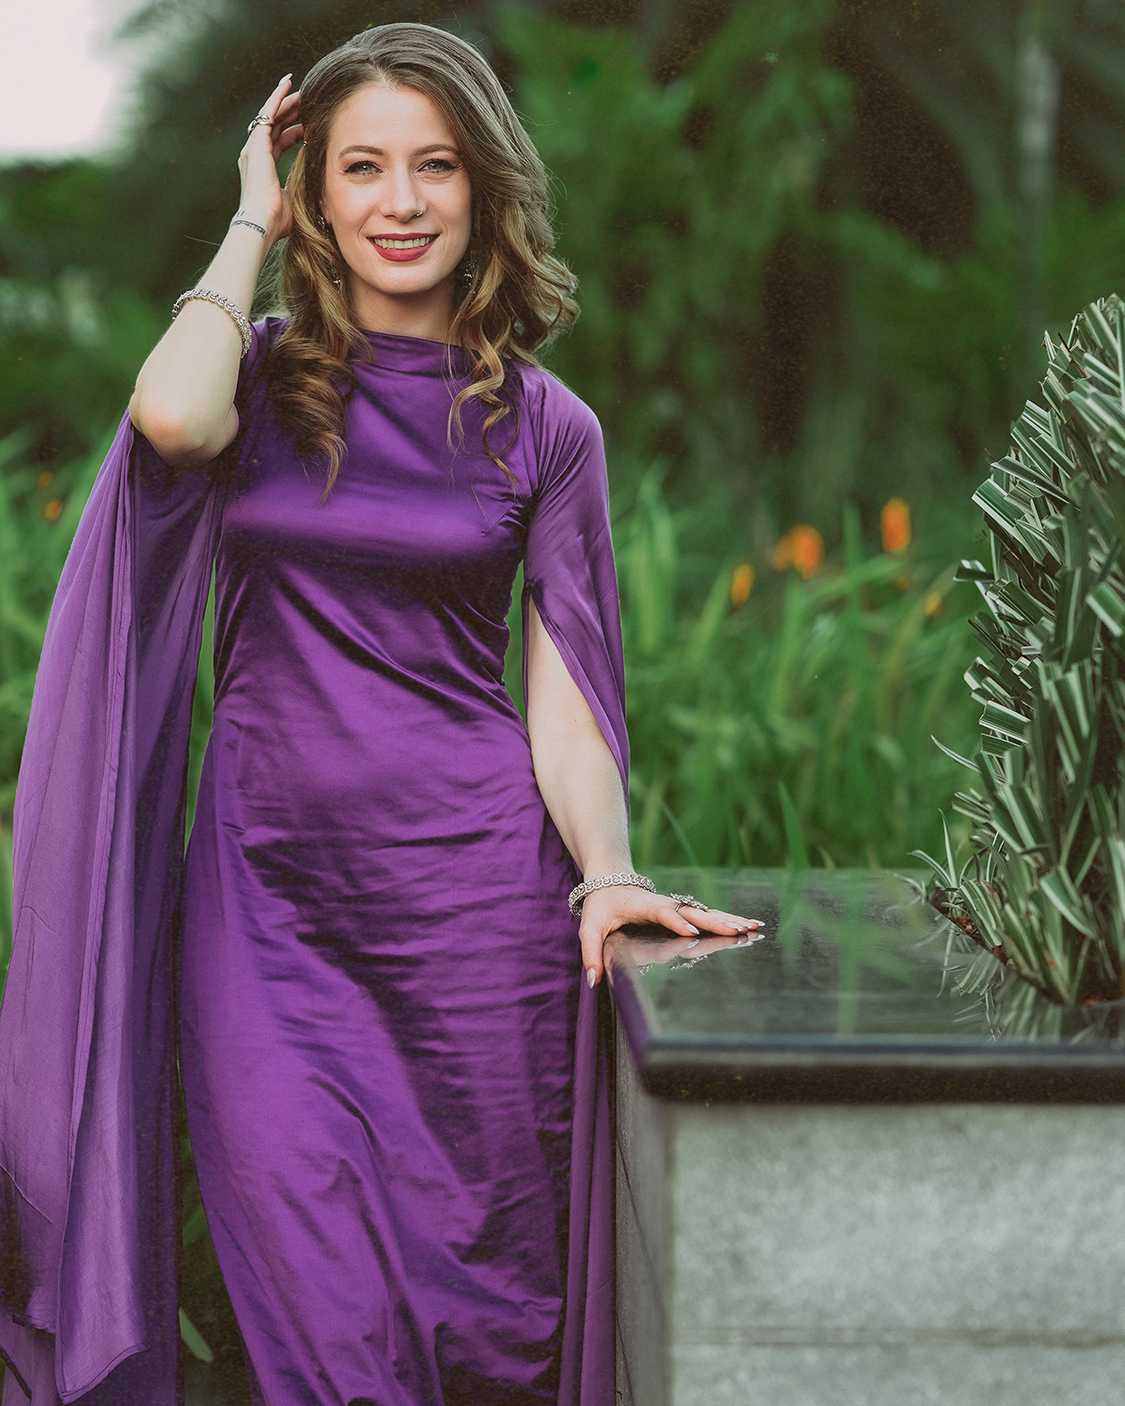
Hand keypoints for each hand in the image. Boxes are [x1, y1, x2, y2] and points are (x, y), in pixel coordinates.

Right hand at [236, 75, 303, 242]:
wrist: (262, 223)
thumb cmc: (278, 220)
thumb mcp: (294, 198)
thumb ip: (301, 184)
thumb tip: (316, 178)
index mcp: (263, 168)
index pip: (279, 142)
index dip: (294, 131)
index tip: (309, 124)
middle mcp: (255, 155)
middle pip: (275, 125)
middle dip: (291, 112)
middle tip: (307, 101)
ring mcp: (254, 148)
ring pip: (272, 116)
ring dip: (287, 101)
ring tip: (301, 89)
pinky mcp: (256, 143)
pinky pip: (268, 113)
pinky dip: (278, 97)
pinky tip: (288, 84)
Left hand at [578, 885, 760, 987]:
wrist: (610, 879)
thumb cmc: (600, 906)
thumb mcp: (588, 928)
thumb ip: (590, 953)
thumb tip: (594, 981)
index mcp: (641, 905)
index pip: (661, 912)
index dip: (675, 921)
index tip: (691, 930)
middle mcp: (663, 903)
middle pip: (692, 911)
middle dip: (714, 921)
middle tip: (736, 930)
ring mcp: (675, 905)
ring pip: (705, 912)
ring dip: (729, 919)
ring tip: (753, 926)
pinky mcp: (682, 910)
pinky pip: (707, 915)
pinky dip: (728, 919)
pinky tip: (749, 925)